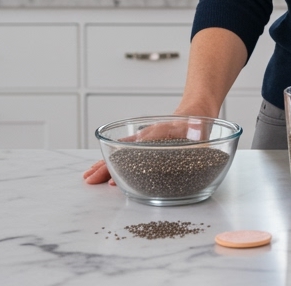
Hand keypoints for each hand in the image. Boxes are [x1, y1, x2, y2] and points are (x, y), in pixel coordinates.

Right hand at [82, 103, 219, 184]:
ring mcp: (143, 138)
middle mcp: (147, 136)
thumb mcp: (200, 133)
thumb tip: (199, 139)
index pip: (136, 151)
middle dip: (105, 167)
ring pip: (119, 151)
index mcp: (160, 134)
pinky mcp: (143, 140)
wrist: (195, 110)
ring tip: (89, 176)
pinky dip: (112, 159)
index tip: (112, 180)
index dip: (124, 167)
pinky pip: (124, 149)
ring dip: (104, 164)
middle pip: (122, 153)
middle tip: (91, 179)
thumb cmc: (198, 125)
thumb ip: (198, 138)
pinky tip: (103, 168)